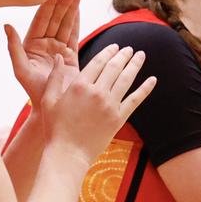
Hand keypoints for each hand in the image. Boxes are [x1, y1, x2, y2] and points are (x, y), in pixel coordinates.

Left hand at [6, 0, 81, 105]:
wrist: (51, 107)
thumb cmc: (33, 91)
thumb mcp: (20, 69)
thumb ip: (14, 47)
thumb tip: (7, 25)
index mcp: (31, 44)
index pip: (41, 19)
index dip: (48, 4)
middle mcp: (44, 43)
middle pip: (55, 18)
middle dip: (63, 2)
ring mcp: (58, 48)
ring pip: (65, 23)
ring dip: (72, 7)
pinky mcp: (70, 55)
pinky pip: (74, 34)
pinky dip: (77, 20)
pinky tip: (79, 8)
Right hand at [40, 44, 156, 163]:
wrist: (68, 154)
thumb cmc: (55, 128)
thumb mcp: (48, 100)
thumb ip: (54, 77)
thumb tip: (58, 57)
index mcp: (79, 85)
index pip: (98, 62)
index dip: (108, 52)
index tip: (115, 46)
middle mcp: (97, 92)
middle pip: (114, 67)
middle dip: (123, 55)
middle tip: (129, 48)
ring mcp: (110, 105)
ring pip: (126, 79)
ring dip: (135, 65)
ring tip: (140, 55)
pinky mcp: (119, 118)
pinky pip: (135, 100)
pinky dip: (145, 89)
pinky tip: (153, 80)